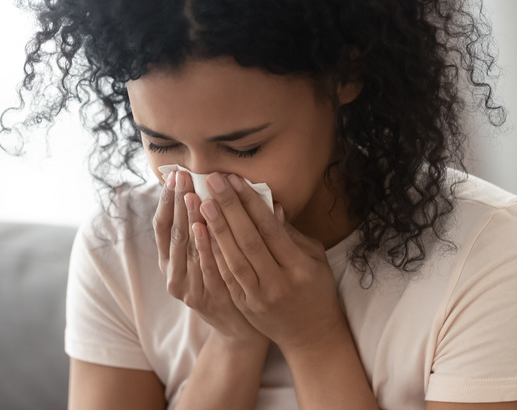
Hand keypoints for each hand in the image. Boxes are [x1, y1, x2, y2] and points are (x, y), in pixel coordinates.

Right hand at [152, 170, 266, 347]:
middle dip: (177, 201)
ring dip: (188, 219)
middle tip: (181, 176)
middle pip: (172, 232)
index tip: (173, 174)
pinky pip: (203, 268)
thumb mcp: (214, 253)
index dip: (166, 199)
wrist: (241, 328)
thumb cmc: (229, 282)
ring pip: (185, 249)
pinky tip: (203, 227)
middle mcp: (173, 274)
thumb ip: (213, 225)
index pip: (162, 224)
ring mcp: (187, 288)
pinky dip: (203, 247)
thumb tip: (222, 185)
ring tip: (191, 194)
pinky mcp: (203, 300)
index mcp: (171, 260)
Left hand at [199, 173, 348, 353]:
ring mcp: (259, 297)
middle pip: (248, 241)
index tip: (235, 180)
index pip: (270, 229)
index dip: (251, 203)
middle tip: (212, 182)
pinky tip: (201, 233)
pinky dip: (213, 253)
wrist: (310, 335)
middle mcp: (278, 282)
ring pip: (233, 259)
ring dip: (215, 229)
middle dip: (228, 208)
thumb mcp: (314, 258)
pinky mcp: (244, 305)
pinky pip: (225, 276)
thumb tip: (270, 205)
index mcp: (300, 267)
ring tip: (201, 203)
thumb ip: (291, 234)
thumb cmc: (316, 289)